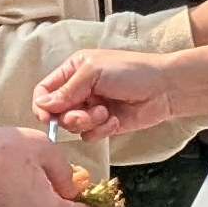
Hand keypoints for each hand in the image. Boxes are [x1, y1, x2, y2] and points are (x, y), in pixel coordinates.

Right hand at [33, 48, 185, 140]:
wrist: (164, 88)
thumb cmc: (131, 71)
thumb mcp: (94, 72)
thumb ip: (66, 90)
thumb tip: (42, 106)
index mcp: (73, 70)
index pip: (45, 90)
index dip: (42, 105)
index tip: (48, 117)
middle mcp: (79, 90)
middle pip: (57, 113)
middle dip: (71, 116)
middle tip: (87, 113)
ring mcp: (91, 108)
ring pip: (73, 126)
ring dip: (89, 122)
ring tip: (106, 113)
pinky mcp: (104, 125)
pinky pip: (89, 136)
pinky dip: (101, 130)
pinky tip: (115, 120)